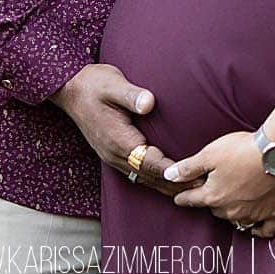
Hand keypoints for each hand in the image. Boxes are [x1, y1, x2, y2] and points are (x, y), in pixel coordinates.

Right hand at [52, 63, 200, 197]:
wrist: (71, 89)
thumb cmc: (94, 84)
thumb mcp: (112, 84)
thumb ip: (131, 95)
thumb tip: (149, 102)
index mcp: (118, 141)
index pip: (150, 163)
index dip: (172, 171)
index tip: (193, 174)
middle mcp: (116, 154)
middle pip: (149, 177)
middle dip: (175, 183)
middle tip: (203, 186)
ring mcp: (113, 156)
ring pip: (143, 178)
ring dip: (166, 185)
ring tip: (192, 190)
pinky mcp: (114, 153)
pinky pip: (137, 173)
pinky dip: (155, 179)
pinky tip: (169, 180)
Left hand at [166, 130, 274, 236]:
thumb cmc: (242, 149)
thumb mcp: (209, 153)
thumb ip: (188, 168)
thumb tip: (168, 177)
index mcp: (213, 196)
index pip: (191, 200)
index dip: (184, 197)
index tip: (179, 198)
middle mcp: (230, 210)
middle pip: (214, 208)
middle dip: (211, 200)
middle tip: (215, 188)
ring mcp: (253, 214)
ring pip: (236, 218)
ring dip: (232, 211)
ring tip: (234, 201)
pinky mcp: (274, 213)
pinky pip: (264, 230)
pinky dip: (258, 229)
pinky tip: (255, 225)